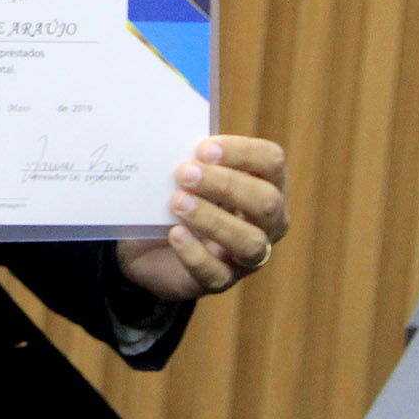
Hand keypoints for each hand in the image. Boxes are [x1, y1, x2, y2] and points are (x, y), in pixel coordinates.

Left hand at [117, 136, 288, 299]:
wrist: (147, 245)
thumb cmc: (177, 197)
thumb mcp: (184, 175)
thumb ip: (190, 159)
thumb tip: (172, 138)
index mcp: (265, 183)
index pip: (271, 161)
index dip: (242, 152)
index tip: (203, 148)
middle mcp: (268, 222)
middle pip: (266, 202)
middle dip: (225, 184)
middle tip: (185, 172)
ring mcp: (248, 256)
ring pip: (250, 242)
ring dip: (213, 219)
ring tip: (178, 202)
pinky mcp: (221, 280)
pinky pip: (217, 274)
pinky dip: (195, 254)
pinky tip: (175, 235)